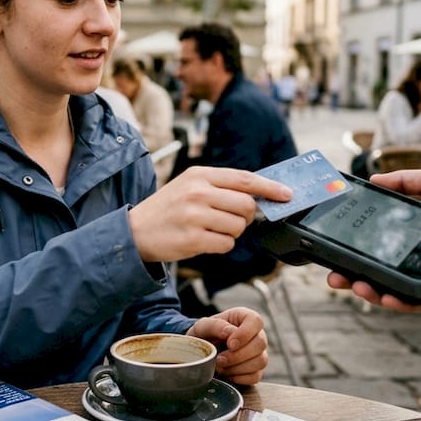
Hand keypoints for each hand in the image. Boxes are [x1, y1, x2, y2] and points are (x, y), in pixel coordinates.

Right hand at [129, 166, 290, 263]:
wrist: (134, 232)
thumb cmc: (167, 209)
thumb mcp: (189, 186)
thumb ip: (220, 186)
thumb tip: (258, 194)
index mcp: (199, 175)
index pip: (244, 179)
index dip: (269, 188)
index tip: (286, 194)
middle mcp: (198, 192)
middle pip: (246, 205)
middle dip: (246, 217)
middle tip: (232, 220)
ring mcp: (195, 216)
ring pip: (238, 227)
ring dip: (232, 233)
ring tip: (211, 230)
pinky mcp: (193, 239)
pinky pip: (226, 244)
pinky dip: (221, 246)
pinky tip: (204, 241)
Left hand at [186, 306, 268, 385]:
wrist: (202, 351)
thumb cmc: (205, 334)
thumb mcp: (203, 326)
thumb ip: (215, 326)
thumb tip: (229, 332)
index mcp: (245, 318)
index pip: (255, 321)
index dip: (245, 333)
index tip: (230, 343)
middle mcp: (256, 334)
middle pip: (260, 344)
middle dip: (238, 355)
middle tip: (219, 359)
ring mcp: (259, 353)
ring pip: (260, 361)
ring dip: (237, 367)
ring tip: (220, 366)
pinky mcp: (256, 369)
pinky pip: (255, 376)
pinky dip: (239, 377)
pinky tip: (227, 373)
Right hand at [325, 168, 420, 310]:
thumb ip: (403, 182)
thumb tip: (373, 179)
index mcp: (419, 234)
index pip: (380, 248)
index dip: (356, 254)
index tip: (333, 255)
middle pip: (384, 274)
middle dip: (356, 279)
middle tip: (335, 279)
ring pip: (400, 292)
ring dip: (375, 293)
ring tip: (358, 287)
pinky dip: (404, 301)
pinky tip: (387, 297)